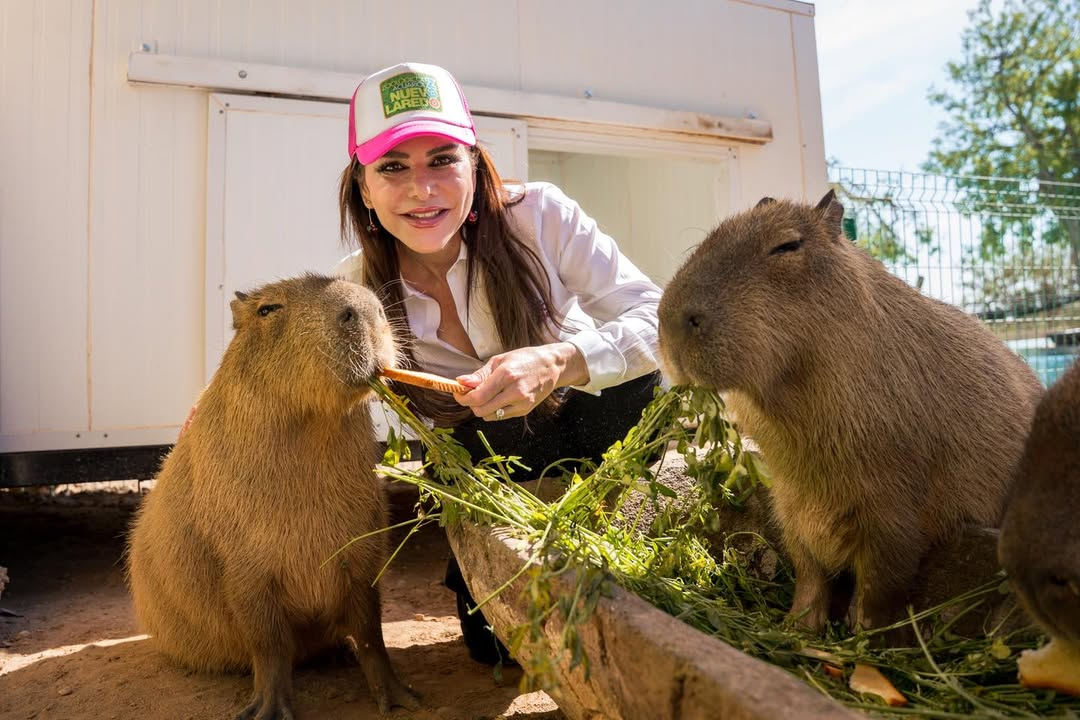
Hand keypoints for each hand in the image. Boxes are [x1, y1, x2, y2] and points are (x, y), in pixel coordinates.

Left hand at [453, 342, 588, 420]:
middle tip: (469, 394)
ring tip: (486, 395)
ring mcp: (522, 403)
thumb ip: (480, 375)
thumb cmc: (524, 359)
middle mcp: (515, 391)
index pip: (478, 397)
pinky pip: (501, 416)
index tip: (458, 394)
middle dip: (471, 404)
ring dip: (482, 408)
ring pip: (490, 416)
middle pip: (481, 410)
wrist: (551, 366)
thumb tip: (461, 382)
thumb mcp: (500, 360)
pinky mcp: (525, 410)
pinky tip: (499, 398)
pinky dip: (495, 409)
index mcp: (506, 375)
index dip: (463, 398)